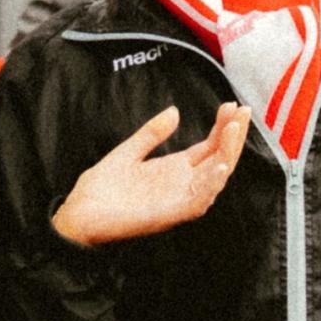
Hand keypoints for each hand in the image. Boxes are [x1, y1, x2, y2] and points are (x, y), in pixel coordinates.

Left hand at [52, 102, 249, 247]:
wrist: (78, 214)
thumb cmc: (101, 190)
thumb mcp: (128, 152)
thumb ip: (151, 134)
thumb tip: (175, 111)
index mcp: (175, 170)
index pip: (210, 146)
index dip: (223, 127)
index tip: (232, 105)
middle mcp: (182, 185)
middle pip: (219, 159)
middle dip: (233, 135)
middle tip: (242, 110)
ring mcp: (178, 200)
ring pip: (215, 179)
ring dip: (227, 155)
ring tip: (233, 130)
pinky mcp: (169, 214)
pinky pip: (198, 202)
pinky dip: (211, 185)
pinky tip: (218, 166)